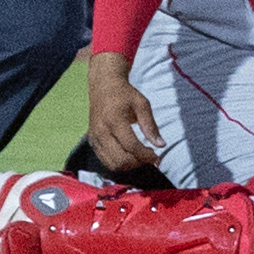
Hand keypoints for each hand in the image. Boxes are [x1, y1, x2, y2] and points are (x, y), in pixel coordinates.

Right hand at [86, 57, 166, 176]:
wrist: (103, 87)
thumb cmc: (125, 94)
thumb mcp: (142, 104)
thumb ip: (151, 125)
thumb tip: (161, 145)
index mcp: (115, 121)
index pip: (131, 146)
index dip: (146, 155)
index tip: (157, 156)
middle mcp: (101, 132)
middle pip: (120, 160)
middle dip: (138, 162)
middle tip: (150, 156)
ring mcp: (95, 139)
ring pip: (112, 164)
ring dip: (129, 165)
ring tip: (141, 156)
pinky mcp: (92, 142)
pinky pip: (105, 161)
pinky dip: (119, 163)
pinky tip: (130, 155)